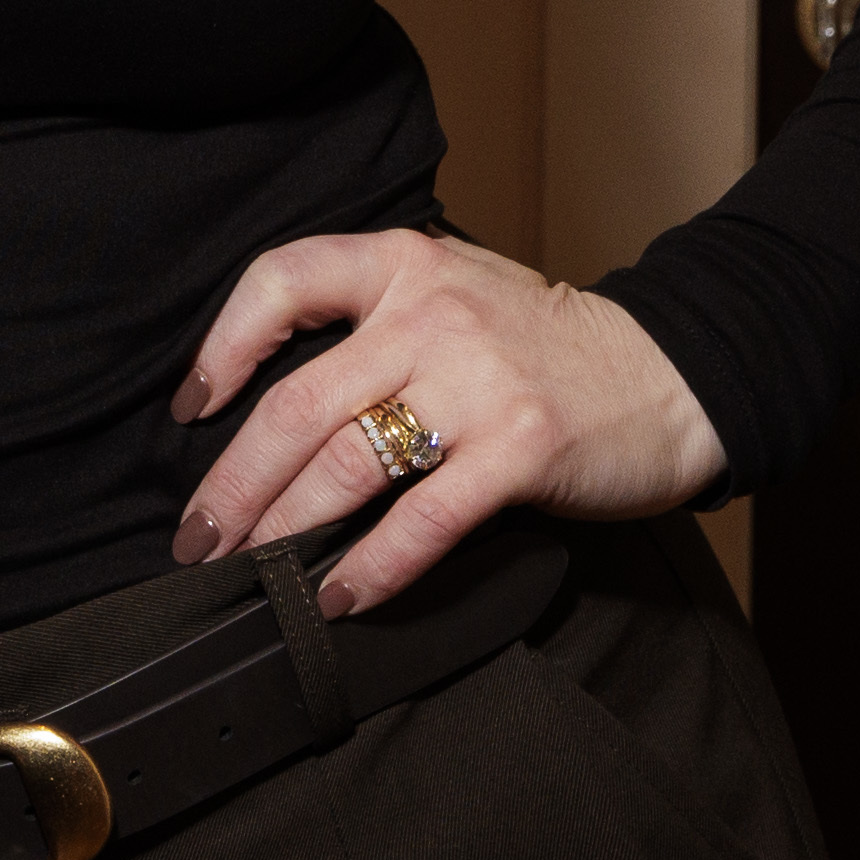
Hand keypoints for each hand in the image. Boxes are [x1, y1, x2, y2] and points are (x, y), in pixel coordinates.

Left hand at [167, 228, 724, 609]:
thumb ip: (372, 322)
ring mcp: (477, 380)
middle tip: (197, 536)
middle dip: (235, 480)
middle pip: (298, 402)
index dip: (222, 346)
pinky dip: (372, 566)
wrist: (668, 371)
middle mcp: (431, 313)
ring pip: (348, 464)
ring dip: (284, 529)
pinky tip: (338, 596)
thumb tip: (267, 401)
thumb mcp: (452, 291)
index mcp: (402, 263)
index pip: (282, 281)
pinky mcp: (521, 448)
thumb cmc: (542, 342)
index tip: (191, 408)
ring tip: (249, 572)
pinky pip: (424, 519)